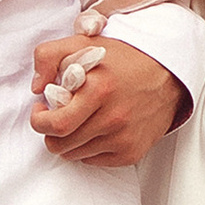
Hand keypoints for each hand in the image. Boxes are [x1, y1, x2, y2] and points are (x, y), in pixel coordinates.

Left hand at [28, 30, 183, 165]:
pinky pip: (94, 161)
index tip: (42, 110)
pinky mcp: (131, 152)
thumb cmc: (124, 59)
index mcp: (99, 90)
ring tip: (80, 119)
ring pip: (75, 155)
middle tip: (59, 115)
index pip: (56, 125)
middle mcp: (113, 118)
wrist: (168, 73)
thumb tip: (36, 87)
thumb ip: (49, 56)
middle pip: (61, 145)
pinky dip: (89, 148)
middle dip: (51, 132)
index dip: (40, 121)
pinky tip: (96, 128)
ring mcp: (123, 138)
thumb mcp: (83, 43)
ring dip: (70, 140)